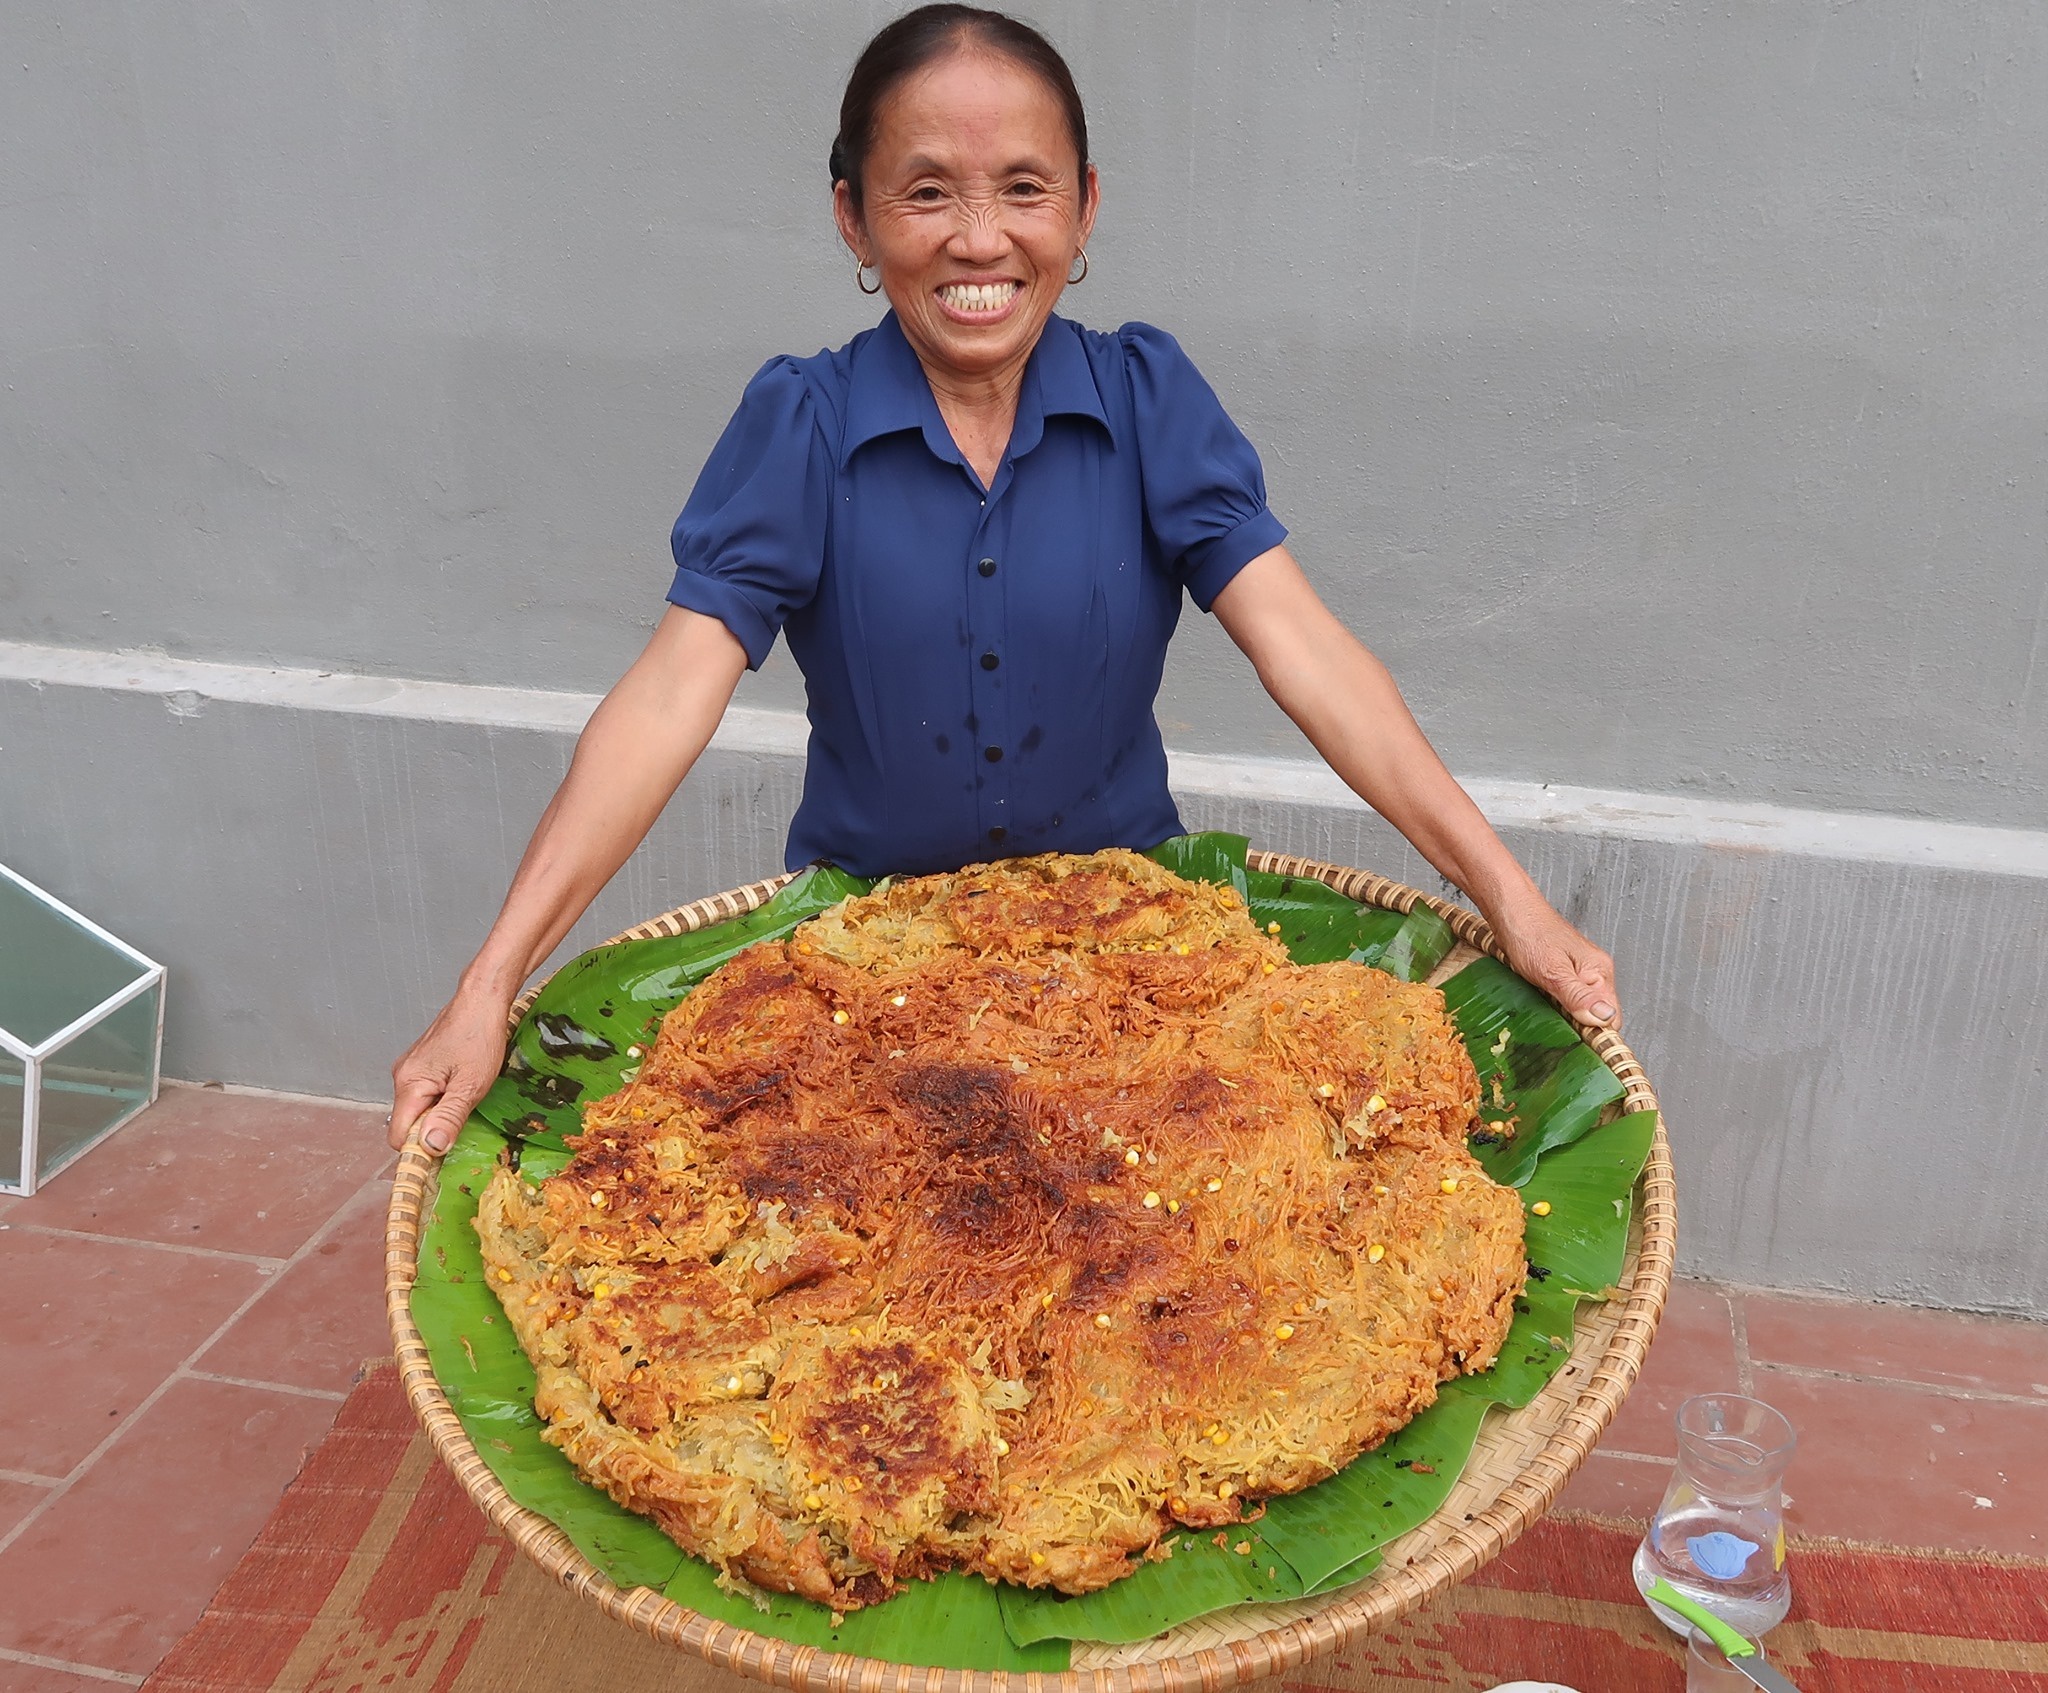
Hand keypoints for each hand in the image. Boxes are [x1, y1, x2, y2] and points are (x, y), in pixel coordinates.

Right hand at [388, 988, 513, 1154]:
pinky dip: (442, 1097)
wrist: (483, 999)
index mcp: (408, 1083)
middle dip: (433, 1128)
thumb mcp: (471, 1085)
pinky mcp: (422, 1063)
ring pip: (418, 1108)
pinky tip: (463, 1085)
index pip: (399, 1136)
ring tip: (467, 1096)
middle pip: (408, 1123)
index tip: (445, 1151)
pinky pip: (426, 1093)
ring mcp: (411, 1068)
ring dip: (440, 1112)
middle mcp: (402, 1076)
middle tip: (465, 1117)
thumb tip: (430, 1147)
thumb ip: (449, 1117)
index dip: (420, 1148)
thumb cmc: (479, 1036)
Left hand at [1485, 894, 1620, 1030]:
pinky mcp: (1564, 972)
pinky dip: (1555, 1005)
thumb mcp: (1551, 971)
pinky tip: (1541, 1002)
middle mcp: (1595, 972)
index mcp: (1599, 972)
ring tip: (1545, 1010)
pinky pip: (1567, 998)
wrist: (1509, 908)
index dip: (1595, 1034)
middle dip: (1578, 1026)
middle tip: (1553, 1023)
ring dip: (1565, 1016)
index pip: (1612, 1018)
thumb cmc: (1528, 932)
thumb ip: (1578, 996)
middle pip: (1597, 1016)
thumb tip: (1605, 1019)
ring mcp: (1579, 972)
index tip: (1575, 1042)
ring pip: (1581, 1008)